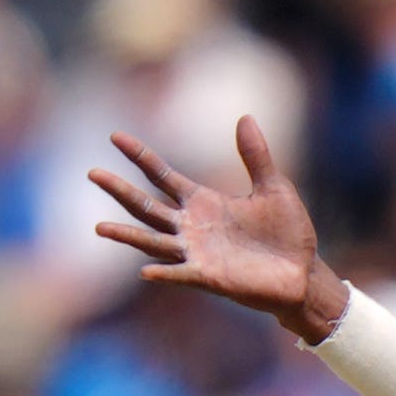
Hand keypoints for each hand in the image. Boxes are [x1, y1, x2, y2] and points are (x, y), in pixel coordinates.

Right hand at [90, 116, 347, 342]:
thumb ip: (255, 156)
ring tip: (98, 226)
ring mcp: (197, 253)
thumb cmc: (287, 233)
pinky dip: (164, 273)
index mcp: (203, 202)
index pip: (162, 174)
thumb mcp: (273, 187)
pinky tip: (145, 271)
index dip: (139, 155)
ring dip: (127, 234)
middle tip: (91, 172)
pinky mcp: (210, 278)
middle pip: (146, 205)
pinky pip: (181, 274)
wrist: (304, 274)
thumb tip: (244, 117)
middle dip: (119, 190)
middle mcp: (192, 226)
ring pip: (153, 240)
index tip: (114, 136)